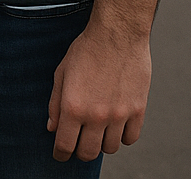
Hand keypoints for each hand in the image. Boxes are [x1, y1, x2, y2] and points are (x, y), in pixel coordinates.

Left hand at [47, 19, 150, 161]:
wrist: (117, 34)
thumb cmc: (86, 50)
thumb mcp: (62, 74)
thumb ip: (55, 104)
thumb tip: (52, 128)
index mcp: (73, 106)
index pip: (65, 145)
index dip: (60, 154)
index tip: (60, 155)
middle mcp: (96, 115)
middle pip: (88, 152)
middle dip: (79, 151)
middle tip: (78, 143)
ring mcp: (119, 114)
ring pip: (110, 148)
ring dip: (101, 143)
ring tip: (97, 130)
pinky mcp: (138, 110)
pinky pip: (130, 138)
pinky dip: (122, 137)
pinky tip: (115, 126)